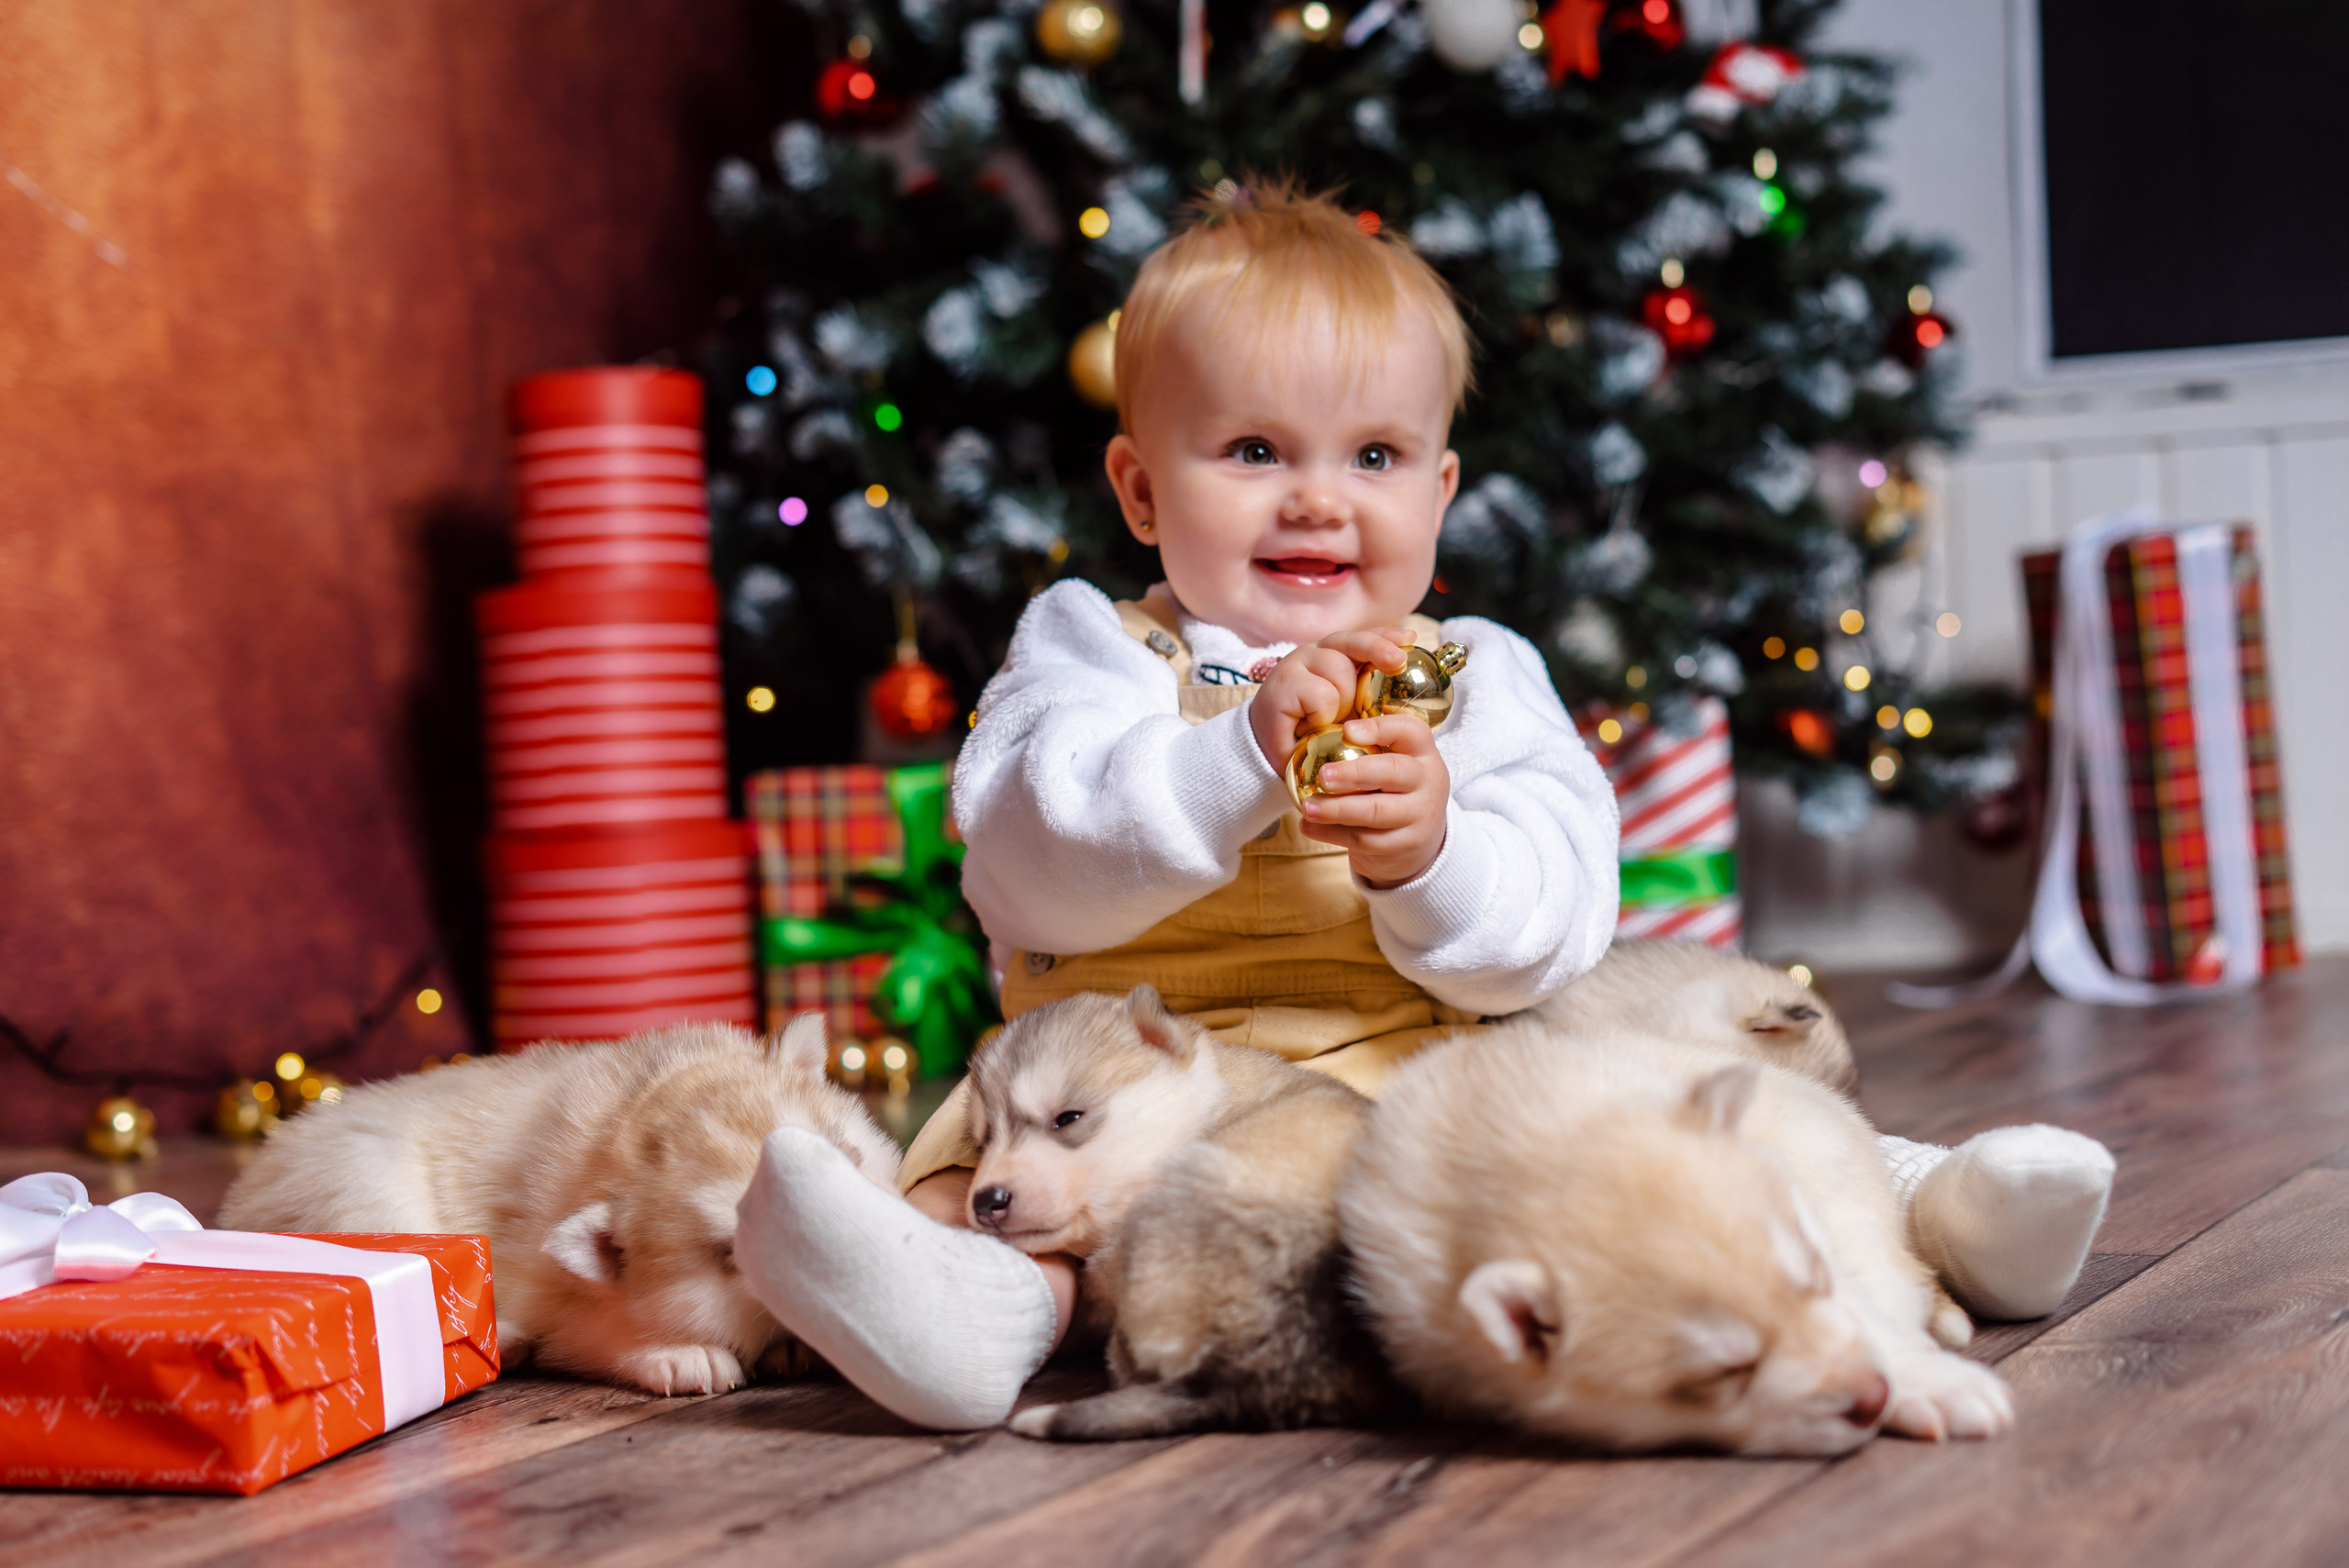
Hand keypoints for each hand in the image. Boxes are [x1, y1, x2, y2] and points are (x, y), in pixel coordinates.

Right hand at [1248, 627, 1416, 776]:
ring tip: (1327, 720)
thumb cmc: (1313, 732)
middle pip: (1354, 641)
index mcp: (1334, 655)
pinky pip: (1322, 694)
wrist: (1269, 751)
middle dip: (1378, 650)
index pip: (1363, 637)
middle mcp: (1316, 652)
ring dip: (1342, 700)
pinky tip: (1309, 724)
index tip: (1410, 639)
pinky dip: (1322, 714)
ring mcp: (1298, 663)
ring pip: (1339, 669)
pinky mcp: (1285, 681)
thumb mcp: (1347, 713)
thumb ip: (1367, 697)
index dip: (1386, 637)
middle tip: (1397, 661)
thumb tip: (1404, 691)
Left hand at [1298, 712, 1450, 886]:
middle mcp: (1428, 782)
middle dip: (1354, 773)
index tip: (1347, 731)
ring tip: (1307, 807)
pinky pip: (1364, 839)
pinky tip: (1310, 826)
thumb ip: (1371, 749)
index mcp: (1424, 754)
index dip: (1379, 728)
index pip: (1411, 731)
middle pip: (1393, 771)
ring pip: (1375, 811)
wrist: (1421, 841)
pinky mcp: (1404, 845)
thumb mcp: (1396, 765)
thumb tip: (1330, 738)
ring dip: (1336, 809)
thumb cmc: (1395, 791)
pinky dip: (1332, 833)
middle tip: (1322, 776)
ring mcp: (1420, 816)